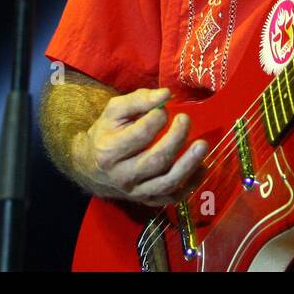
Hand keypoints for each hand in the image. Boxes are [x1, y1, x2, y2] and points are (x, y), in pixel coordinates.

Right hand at [72, 88, 207, 206]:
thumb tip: (166, 94)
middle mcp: (122, 175)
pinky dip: (190, 184)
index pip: (140, 135)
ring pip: (166, 182)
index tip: (164, 109)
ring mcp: (136, 191)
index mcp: (109, 151)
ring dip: (189, 164)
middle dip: (176, 138)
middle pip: (156, 160)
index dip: (157, 118)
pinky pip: (172, 197)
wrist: (91, 167)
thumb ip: (139, 100)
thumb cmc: (106, 133)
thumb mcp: (114, 111)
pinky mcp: (147, 200)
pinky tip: (202, 167)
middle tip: (185, 119)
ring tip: (202, 144)